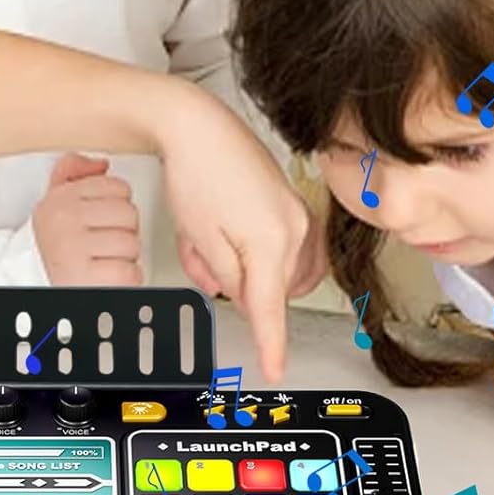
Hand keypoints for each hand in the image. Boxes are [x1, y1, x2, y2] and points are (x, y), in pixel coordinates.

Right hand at [32, 153, 141, 285]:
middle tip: (101, 244)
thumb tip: (101, 163)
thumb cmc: (60, 250)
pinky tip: (105, 275)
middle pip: (129, 213)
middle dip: (122, 232)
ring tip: (103, 260)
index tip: (98, 221)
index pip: (117, 187)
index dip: (116, 208)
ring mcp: (72, 247)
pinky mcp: (85, 277)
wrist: (43, 286)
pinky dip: (124, 278)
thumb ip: (75, 174)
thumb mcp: (58, 205)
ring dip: (124, 258)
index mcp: (59, 198)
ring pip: (132, 243)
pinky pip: (130, 272)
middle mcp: (62, 219)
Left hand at [158, 92, 312, 384]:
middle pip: (267, 286)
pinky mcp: (290, 202)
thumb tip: (242, 296)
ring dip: (239, 264)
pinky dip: (250, 248)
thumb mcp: (201, 239)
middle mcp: (295, 227)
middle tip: (201, 255)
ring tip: (207, 238)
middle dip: (231, 279)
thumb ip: (227, 278)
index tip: (275, 369)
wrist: (198, 125)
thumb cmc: (196, 172)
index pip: (270, 309)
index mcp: (274, 241)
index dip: (271, 345)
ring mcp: (297, 213)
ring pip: (272, 268)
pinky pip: (277, 246)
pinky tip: (225, 230)